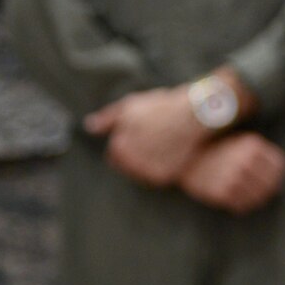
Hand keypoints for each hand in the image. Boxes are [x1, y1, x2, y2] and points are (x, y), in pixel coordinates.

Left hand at [85, 87, 209, 185]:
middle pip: (127, 165)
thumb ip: (107, 119)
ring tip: (164, 144)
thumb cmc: (161, 108)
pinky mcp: (162, 177)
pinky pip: (156, 175)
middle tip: (155, 139)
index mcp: (118, 147)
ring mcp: (146, 172)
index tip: (143, 133)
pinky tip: (171, 152)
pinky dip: (162, 166)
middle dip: (136, 153)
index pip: (115, 154)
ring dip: (148, 161)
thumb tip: (89, 126)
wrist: (195, 116)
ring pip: (141, 171)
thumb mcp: (130, 107)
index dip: (128, 141)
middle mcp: (129, 164)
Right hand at [181, 133, 284, 214]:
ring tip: (252, 197)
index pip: (279, 167)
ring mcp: (233, 177)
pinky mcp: (221, 192)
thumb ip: (259, 154)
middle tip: (265, 191)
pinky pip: (242, 206)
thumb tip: (279, 175)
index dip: (278, 175)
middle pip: (271, 184)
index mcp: (252, 146)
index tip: (274, 179)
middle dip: (270, 189)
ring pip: (259, 197)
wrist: (185, 157)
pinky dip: (244, 205)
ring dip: (257, 199)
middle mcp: (244, 161)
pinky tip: (239, 201)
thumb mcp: (239, 142)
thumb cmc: (216, 150)